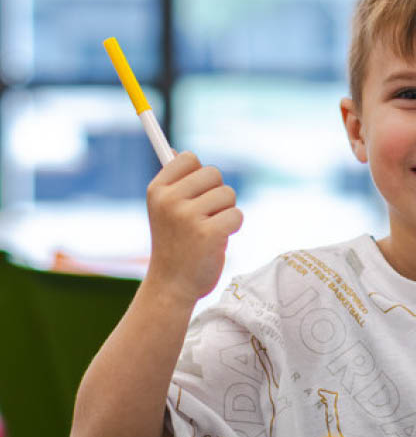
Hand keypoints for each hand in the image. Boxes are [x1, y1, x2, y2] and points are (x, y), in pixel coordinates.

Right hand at [144, 151, 242, 303]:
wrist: (172, 285)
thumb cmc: (175, 244)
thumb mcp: (165, 210)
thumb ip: (175, 182)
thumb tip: (176, 151)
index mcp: (157, 190)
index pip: (188, 157)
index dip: (199, 175)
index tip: (195, 194)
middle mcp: (169, 200)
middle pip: (213, 173)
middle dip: (217, 193)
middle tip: (206, 215)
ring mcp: (188, 217)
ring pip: (228, 194)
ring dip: (226, 211)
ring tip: (210, 229)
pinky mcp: (209, 233)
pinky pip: (237, 215)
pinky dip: (233, 227)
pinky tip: (218, 240)